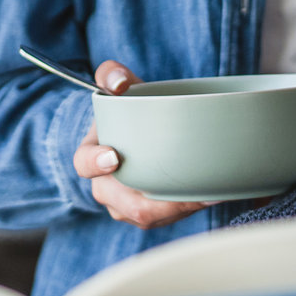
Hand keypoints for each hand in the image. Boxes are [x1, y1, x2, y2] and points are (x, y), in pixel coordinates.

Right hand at [73, 59, 206, 227]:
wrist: (140, 132)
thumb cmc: (129, 110)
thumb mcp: (120, 88)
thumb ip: (112, 75)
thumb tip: (118, 82)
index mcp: (91, 157)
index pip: (84, 164)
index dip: (95, 163)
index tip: (114, 157)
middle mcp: (105, 187)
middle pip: (124, 204)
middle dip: (154, 201)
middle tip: (185, 190)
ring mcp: (125, 205)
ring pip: (147, 216)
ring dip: (176, 209)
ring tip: (207, 196)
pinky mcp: (149, 213)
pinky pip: (165, 219)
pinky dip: (186, 211)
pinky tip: (211, 198)